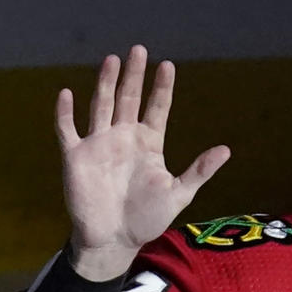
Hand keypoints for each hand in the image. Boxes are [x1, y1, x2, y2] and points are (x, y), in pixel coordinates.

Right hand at [55, 45, 230, 280]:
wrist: (114, 241)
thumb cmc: (146, 219)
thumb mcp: (178, 194)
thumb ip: (199, 171)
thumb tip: (226, 149)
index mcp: (148, 145)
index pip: (157, 109)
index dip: (162, 89)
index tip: (168, 66)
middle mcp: (123, 138)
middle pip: (129, 99)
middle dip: (134, 75)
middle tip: (139, 50)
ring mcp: (99, 145)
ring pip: (101, 105)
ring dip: (105, 83)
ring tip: (112, 60)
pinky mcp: (76, 157)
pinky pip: (67, 129)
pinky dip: (65, 112)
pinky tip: (66, 93)